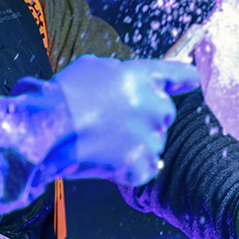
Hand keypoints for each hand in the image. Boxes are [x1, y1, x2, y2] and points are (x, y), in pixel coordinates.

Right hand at [31, 55, 199, 185]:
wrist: (46, 127)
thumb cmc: (60, 97)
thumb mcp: (91, 68)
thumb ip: (118, 74)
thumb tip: (124, 79)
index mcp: (142, 76)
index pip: (180, 74)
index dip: (185, 78)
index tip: (191, 81)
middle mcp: (153, 103)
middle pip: (165, 112)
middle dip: (145, 119)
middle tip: (114, 124)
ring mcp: (150, 134)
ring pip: (153, 142)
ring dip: (134, 145)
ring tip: (101, 143)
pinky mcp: (141, 161)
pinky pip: (144, 169)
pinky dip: (128, 170)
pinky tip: (106, 162)